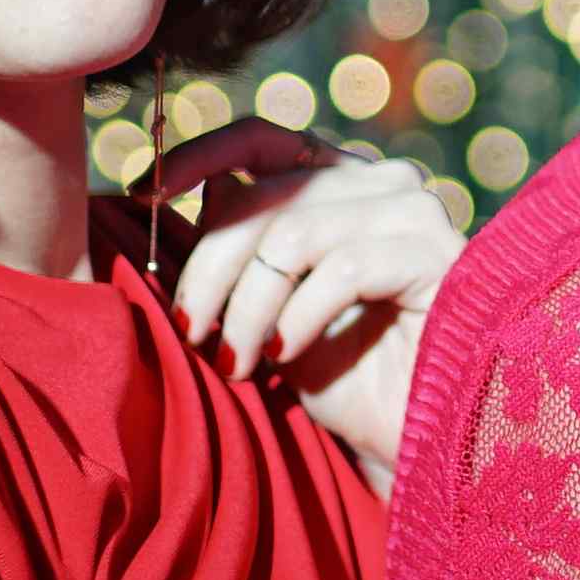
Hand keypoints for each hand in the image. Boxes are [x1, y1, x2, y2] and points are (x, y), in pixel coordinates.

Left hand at [145, 122, 461, 490]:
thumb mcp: (272, 308)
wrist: (418, 441)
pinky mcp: (436, 252)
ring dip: (246, 306)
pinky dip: (295, 318)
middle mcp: (382, 183)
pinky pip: (339, 269)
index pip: (260, 137)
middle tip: (189, 331)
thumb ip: (244, 249)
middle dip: (209, 269)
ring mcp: (414, 212)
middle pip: (264, 197)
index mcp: (342, 183)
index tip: (143, 194)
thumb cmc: (348, 380)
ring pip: (291, 234)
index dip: (196, 156)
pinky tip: (283, 358)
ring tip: (236, 361)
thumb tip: (193, 189)